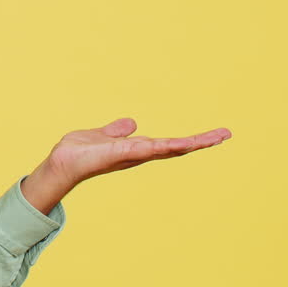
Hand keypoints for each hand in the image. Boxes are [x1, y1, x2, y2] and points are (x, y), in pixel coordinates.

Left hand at [21, 118, 231, 213]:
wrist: (62, 162)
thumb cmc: (79, 152)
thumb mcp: (102, 136)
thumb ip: (116, 131)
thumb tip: (131, 124)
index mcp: (137, 149)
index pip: (169, 144)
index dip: (190, 140)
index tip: (213, 135)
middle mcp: (139, 154)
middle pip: (176, 147)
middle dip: (201, 142)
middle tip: (225, 134)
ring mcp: (133, 155)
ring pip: (168, 148)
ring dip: (192, 143)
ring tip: (216, 137)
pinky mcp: (122, 154)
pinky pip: (147, 148)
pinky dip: (165, 146)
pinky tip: (182, 143)